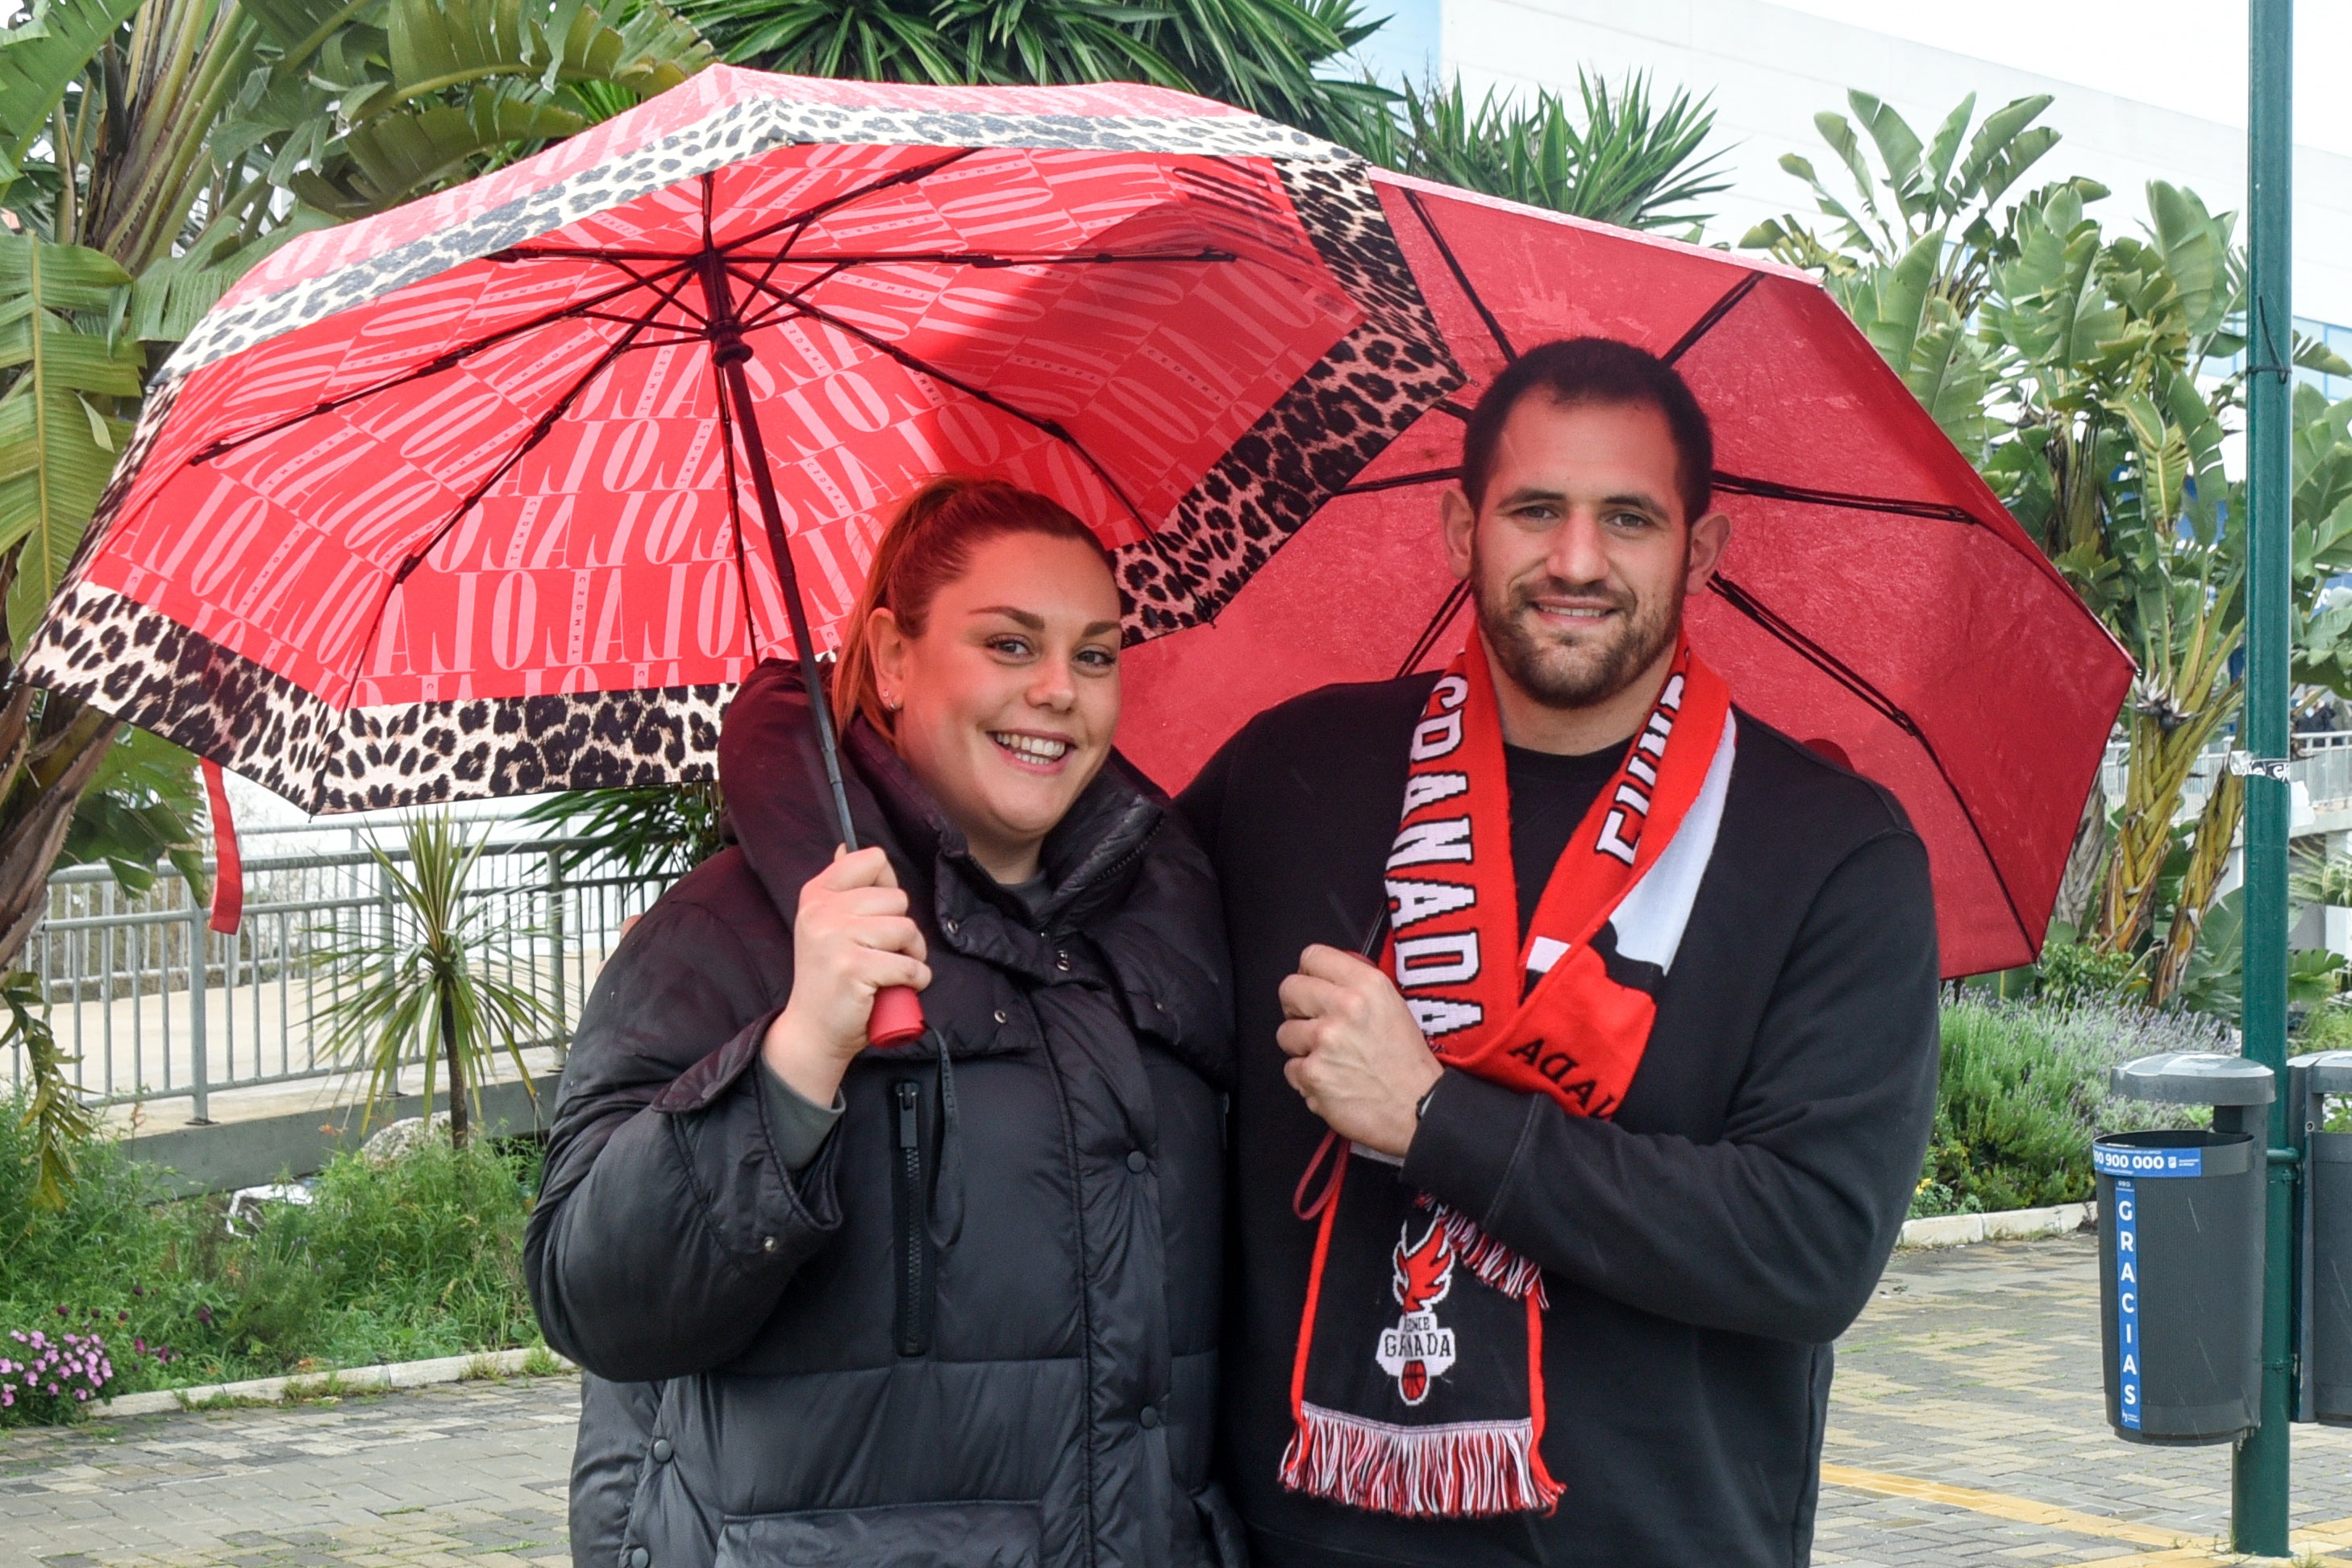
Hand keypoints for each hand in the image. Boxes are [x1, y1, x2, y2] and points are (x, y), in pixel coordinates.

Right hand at [762, 847, 930, 1104]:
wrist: (813, 1030)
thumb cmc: (831, 978)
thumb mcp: (826, 925)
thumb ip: (842, 887)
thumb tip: (846, 847)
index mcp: (817, 894)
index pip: (873, 860)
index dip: (887, 888)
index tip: (877, 916)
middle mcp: (822, 911)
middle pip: (897, 898)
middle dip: (904, 929)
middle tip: (886, 953)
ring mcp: (836, 939)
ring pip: (906, 929)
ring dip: (913, 955)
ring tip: (893, 971)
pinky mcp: (853, 968)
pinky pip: (909, 965)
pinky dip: (916, 980)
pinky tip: (900, 988)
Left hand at [1276, 944, 1443, 1159]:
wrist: (1420, 1109)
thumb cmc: (1409, 1062)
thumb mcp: (1393, 1006)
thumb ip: (1357, 987)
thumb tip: (1323, 978)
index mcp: (1368, 985)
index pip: (1312, 956)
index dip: (1309, 975)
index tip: (1315, 988)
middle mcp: (1345, 1007)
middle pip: (1289, 990)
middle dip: (1297, 1008)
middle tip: (1315, 1024)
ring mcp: (1325, 1041)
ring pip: (1285, 1033)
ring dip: (1302, 1047)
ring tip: (1330, 1059)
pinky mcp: (1313, 1074)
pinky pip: (1291, 1069)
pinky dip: (1307, 1079)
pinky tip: (1331, 1082)